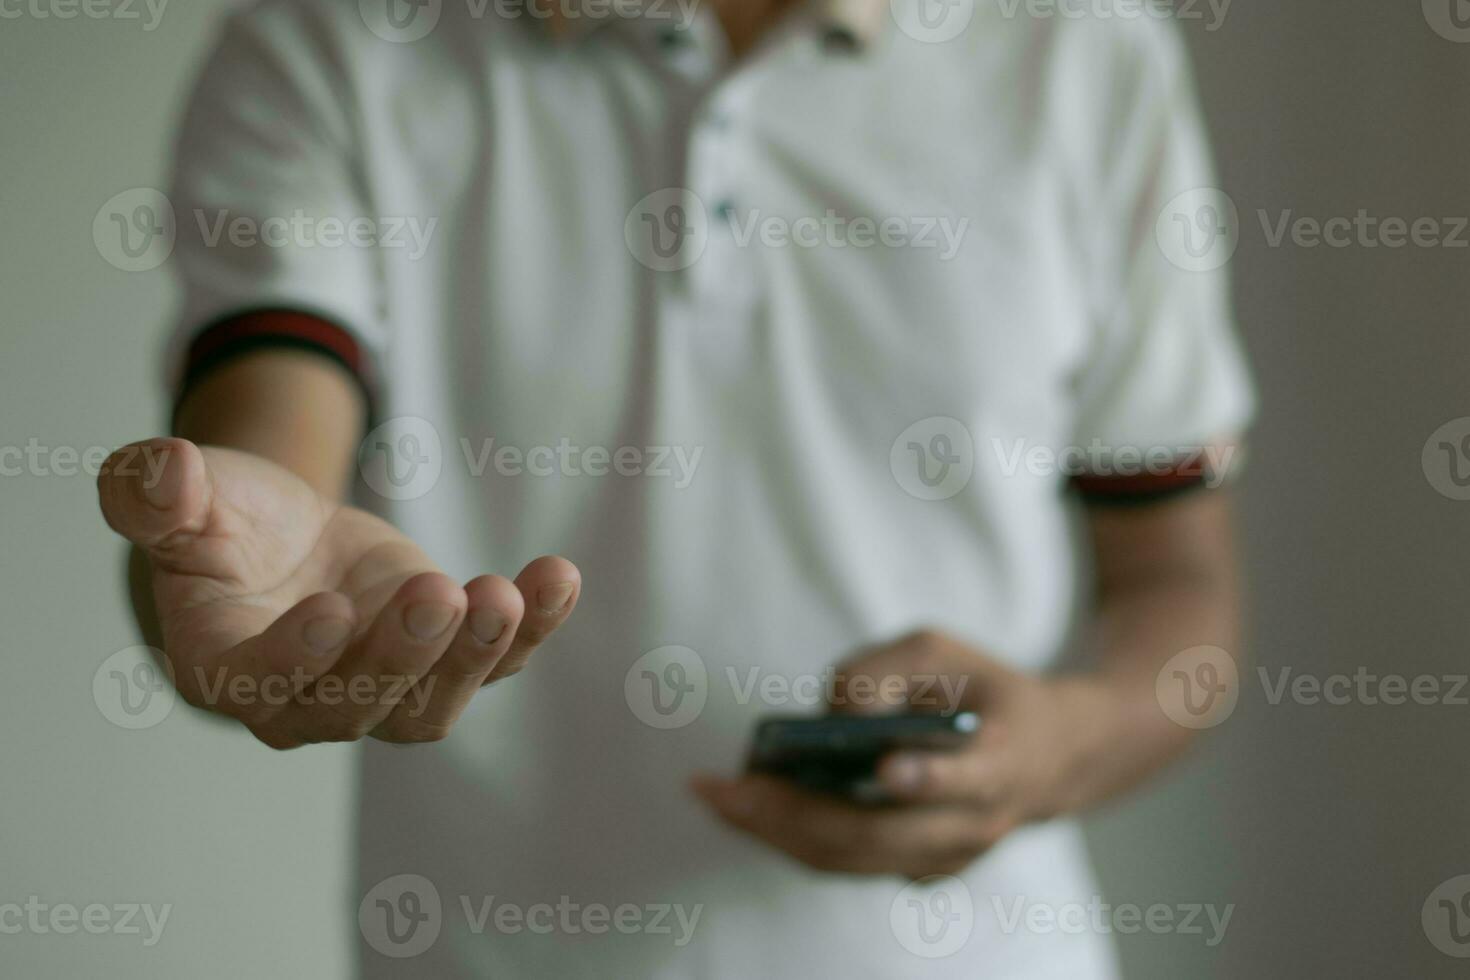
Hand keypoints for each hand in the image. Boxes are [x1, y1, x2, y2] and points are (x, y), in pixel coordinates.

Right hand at [98, 438, 580, 748]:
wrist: (283, 539)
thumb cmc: (224, 523)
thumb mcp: (183, 497)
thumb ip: (155, 492)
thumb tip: (165, 469)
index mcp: (225, 667)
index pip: (258, 683)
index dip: (292, 657)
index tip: (331, 608)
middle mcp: (304, 700)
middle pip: (356, 705)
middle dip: (402, 655)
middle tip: (439, 592)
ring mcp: (384, 688)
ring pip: (431, 704)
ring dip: (475, 656)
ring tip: (505, 592)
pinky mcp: (443, 659)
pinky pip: (496, 661)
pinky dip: (533, 628)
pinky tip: (559, 579)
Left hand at [693, 630, 1096, 878]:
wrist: (1049, 757)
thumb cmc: (985, 691)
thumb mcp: (945, 651)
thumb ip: (888, 667)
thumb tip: (832, 714)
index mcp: (1002, 763)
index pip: (967, 781)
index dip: (928, 778)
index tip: (887, 768)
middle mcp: (975, 825)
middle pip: (878, 835)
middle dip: (795, 814)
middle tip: (726, 789)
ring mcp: (945, 858)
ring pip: (851, 858)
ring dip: (777, 831)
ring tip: (716, 797)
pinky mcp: (917, 869)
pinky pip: (846, 861)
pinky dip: (792, 837)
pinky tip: (743, 808)